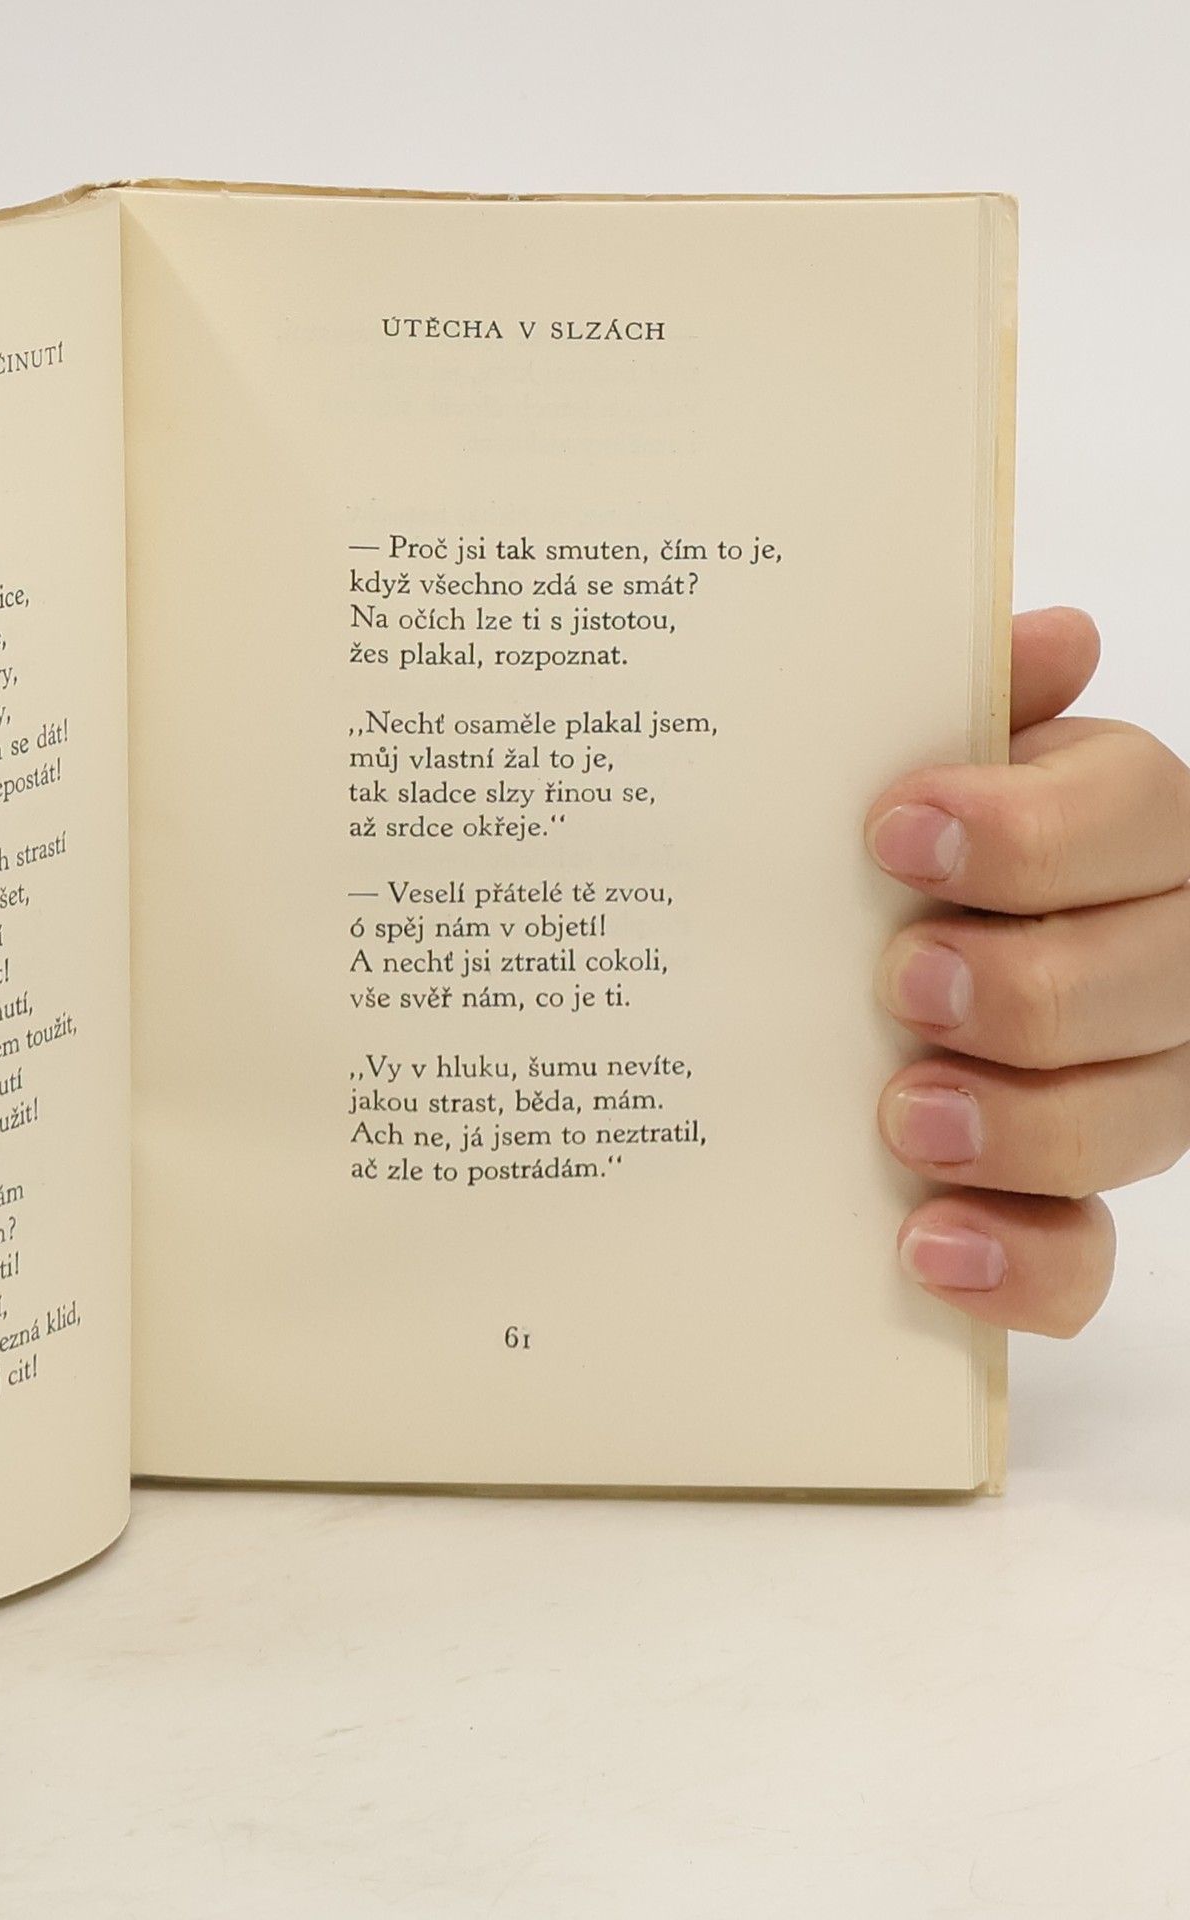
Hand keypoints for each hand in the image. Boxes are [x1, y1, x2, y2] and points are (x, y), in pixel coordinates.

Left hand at [867, 607, 1189, 1335]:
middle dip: (1029, 986)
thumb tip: (1054, 635)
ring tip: (904, 1120)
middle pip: (1156, 978)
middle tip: (904, 982)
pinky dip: (1020, 1265)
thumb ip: (982, 702)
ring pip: (1135, 1122)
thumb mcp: (935, 758)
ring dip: (1022, 1127)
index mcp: (1130, 830)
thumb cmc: (908, 840)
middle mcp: (1162, 960)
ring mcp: (1134, 1088)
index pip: (1140, 817)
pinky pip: (1085, 1259)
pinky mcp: (1071, 1203)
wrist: (873, 938)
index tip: (895, 831)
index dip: (1031, 833)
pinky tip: (929, 1249)